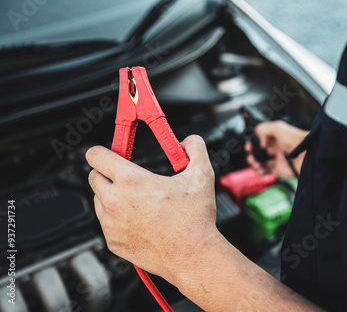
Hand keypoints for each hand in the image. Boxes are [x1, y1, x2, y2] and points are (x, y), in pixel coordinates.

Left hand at [86, 135, 218, 285]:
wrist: (193, 256)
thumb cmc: (195, 219)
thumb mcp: (202, 175)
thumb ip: (195, 149)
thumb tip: (188, 142)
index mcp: (131, 181)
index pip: (96, 156)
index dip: (102, 151)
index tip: (112, 154)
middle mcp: (114, 201)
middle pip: (93, 177)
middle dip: (107, 173)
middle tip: (127, 177)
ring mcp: (111, 224)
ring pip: (99, 201)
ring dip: (111, 196)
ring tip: (139, 202)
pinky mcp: (112, 242)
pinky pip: (106, 223)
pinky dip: (117, 219)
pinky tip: (140, 220)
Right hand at [245, 121, 307, 176]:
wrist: (309, 154)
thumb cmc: (296, 139)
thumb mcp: (277, 127)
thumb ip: (263, 128)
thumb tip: (257, 140)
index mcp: (275, 138)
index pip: (259, 140)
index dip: (252, 143)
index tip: (250, 145)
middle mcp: (276, 148)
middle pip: (258, 152)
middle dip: (251, 154)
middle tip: (250, 155)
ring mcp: (277, 159)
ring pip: (260, 163)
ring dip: (254, 163)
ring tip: (254, 163)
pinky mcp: (280, 170)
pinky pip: (266, 172)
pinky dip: (260, 171)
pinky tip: (259, 169)